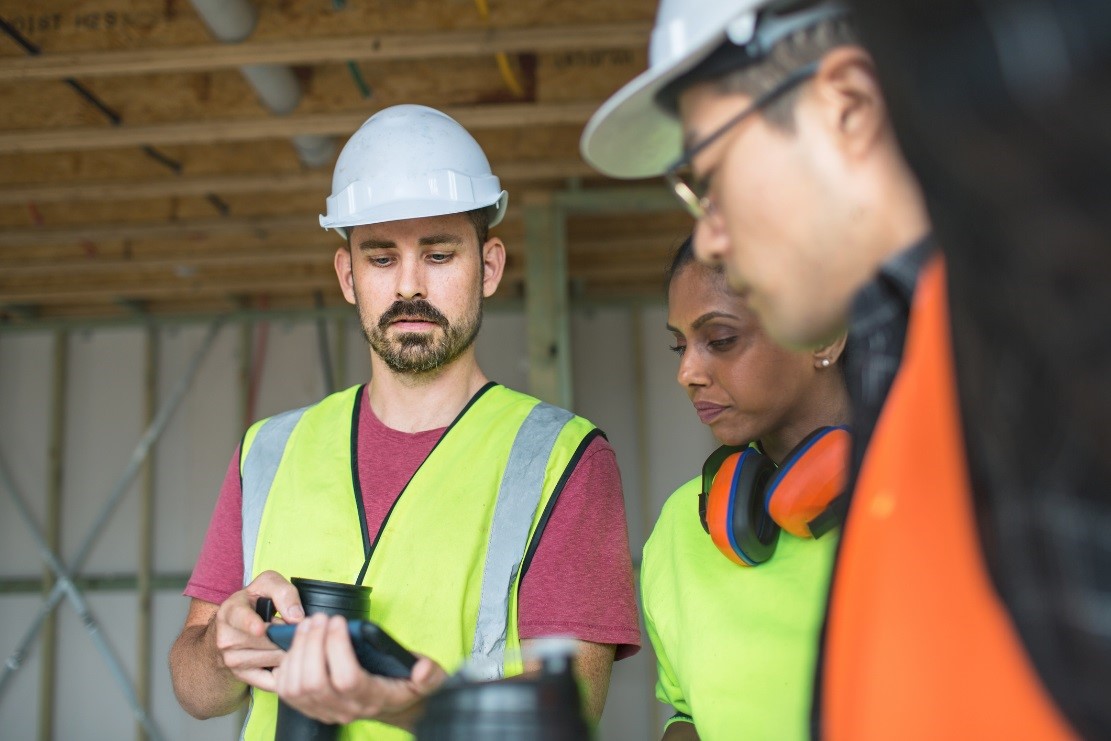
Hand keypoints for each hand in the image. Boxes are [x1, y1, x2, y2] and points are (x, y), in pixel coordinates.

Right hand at [209, 570, 304, 692]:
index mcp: (230, 611)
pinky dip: (286, 671)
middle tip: (294, 627)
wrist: (231, 630)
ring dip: (289, 650)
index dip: (251, 623)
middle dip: (288, 634)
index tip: (260, 629)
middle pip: (269, 641)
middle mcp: (226, 639)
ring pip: (275, 659)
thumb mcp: (266, 585)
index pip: (240, 618)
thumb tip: (296, 617)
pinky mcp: (243, 677)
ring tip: (288, 639)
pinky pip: (273, 680)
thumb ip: (283, 592)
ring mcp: (232, 661)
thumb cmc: (253, 603)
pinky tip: (288, 659)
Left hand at [273, 614, 445, 728]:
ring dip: (298, 651)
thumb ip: (429, 675)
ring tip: (309, 625)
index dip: (337, 648)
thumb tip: (422, 669)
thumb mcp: (429, 679)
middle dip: (312, 644)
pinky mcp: (310, 708)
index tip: (339, 620)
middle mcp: (345, 709)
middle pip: (314, 682)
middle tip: (320, 618)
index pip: (346, 679)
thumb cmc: (406, 686)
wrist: (394, 706)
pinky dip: (286, 665)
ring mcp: (325, 711)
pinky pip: (286, 691)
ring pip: (296, 687)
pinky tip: (298, 646)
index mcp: (372, 698)